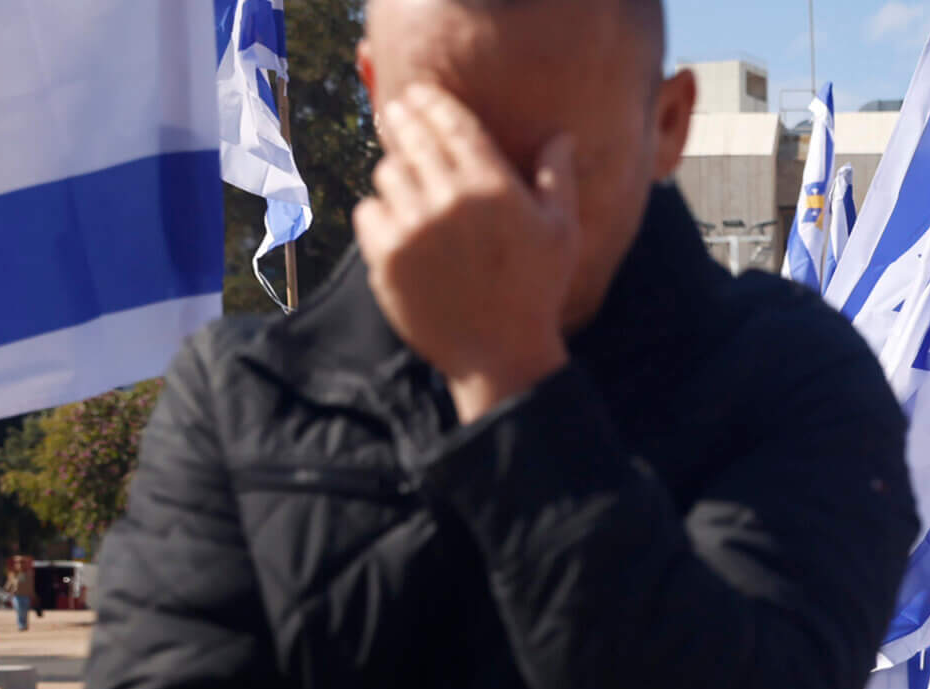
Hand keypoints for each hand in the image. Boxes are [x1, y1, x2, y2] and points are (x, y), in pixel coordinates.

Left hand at [354, 84, 578, 422]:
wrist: (499, 354)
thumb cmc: (535, 292)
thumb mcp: (561, 234)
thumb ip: (558, 178)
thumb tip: (562, 137)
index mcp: (494, 187)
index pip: (453, 123)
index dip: (433, 101)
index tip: (420, 94)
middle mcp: (451, 201)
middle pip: (413, 139)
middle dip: (402, 119)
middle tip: (394, 113)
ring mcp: (414, 228)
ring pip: (387, 173)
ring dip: (394, 171)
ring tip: (402, 177)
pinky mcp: (386, 256)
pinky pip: (367, 211)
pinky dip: (377, 212)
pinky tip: (395, 221)